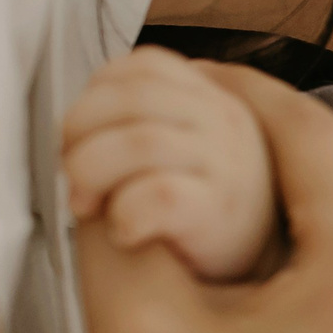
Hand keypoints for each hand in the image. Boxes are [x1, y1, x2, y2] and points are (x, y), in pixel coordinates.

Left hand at [62, 46, 277, 281]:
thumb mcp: (184, 148)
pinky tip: (125, 232)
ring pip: (139, 141)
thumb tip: (69, 133)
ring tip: (89, 206)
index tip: (81, 136)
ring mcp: (226, 164)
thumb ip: (139, 123)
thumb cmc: (207, 210)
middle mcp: (223, 120)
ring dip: (91, 173)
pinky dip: (124, 214)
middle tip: (75, 178)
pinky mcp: (219, 212)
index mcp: (209, 97)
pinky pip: (157, 195)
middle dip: (80, 135)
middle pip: (130, 97)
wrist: (263, 266)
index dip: (96, 95)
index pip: (143, 66)